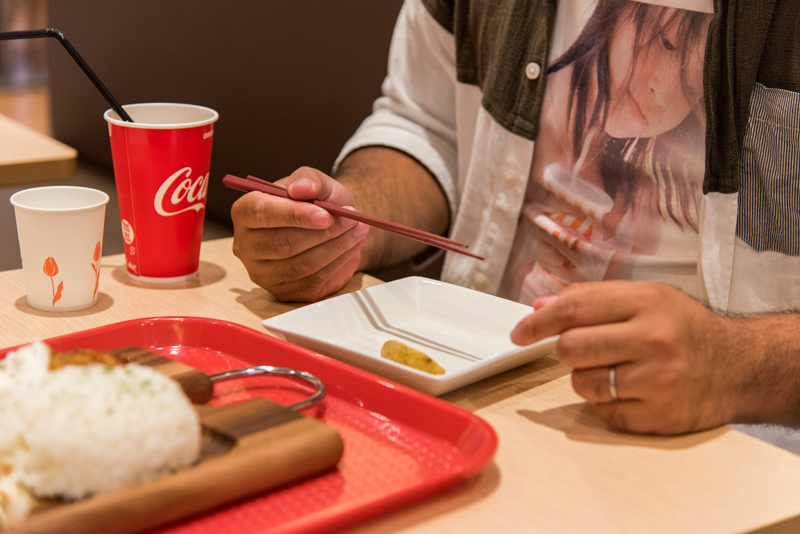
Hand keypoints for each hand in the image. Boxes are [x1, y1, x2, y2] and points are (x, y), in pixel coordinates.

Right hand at [231, 166, 368, 301]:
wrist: (331, 225)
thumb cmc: (316, 202)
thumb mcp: (315, 182)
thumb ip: (309, 180)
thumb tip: (300, 188)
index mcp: (245, 212)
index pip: (260, 213)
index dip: (293, 214)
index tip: (325, 214)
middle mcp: (246, 246)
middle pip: (280, 243)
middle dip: (321, 233)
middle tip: (350, 220)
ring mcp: (263, 273)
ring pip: (300, 265)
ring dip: (335, 247)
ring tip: (357, 230)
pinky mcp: (284, 292)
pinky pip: (312, 282)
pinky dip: (337, 264)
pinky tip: (351, 247)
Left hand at [510, 281, 753, 434]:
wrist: (741, 368)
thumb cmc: (686, 329)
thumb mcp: (647, 297)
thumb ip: (592, 299)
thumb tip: (541, 307)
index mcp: (646, 303)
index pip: (573, 310)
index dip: (537, 322)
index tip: (519, 333)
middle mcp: (652, 340)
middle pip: (570, 349)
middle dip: (566, 351)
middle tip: (582, 350)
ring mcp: (656, 382)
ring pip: (582, 383)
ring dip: (586, 378)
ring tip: (616, 369)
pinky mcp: (657, 417)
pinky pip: (603, 412)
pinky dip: (607, 403)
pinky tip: (632, 390)